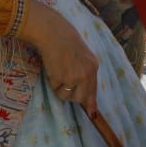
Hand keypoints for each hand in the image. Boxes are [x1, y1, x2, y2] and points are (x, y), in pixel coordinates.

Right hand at [21, 0, 99, 115]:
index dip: (91, 102)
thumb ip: (84, 72)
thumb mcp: (81, 57)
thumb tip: (84, 94)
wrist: (53, 33)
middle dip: (71, 95)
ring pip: (67, 96)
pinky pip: (56, 89)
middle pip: (80, 97)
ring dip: (60, 89)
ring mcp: (75, 78)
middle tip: (63, 82)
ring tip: (57, 71)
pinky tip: (52, 68)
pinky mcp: (63, 79)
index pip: (93, 89)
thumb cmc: (64, 41)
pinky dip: (52, 82)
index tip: (92, 114)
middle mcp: (87, 74)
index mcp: (93, 66)